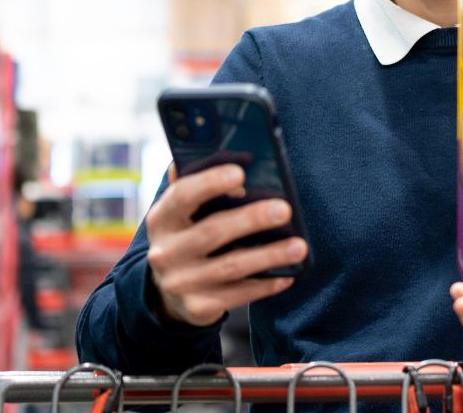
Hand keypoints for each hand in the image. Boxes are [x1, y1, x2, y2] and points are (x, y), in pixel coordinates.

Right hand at [145, 164, 307, 325]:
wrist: (166, 292)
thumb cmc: (188, 235)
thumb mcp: (183, 212)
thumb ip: (198, 184)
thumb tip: (232, 155)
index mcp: (162, 218)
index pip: (182, 196)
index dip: (209, 183)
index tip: (240, 173)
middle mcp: (165, 252)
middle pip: (212, 232)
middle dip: (251, 219)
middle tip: (285, 210)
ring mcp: (180, 282)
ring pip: (231, 266)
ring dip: (269, 255)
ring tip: (299, 246)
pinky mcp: (198, 307)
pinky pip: (239, 295)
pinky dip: (266, 283)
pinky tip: (288, 273)